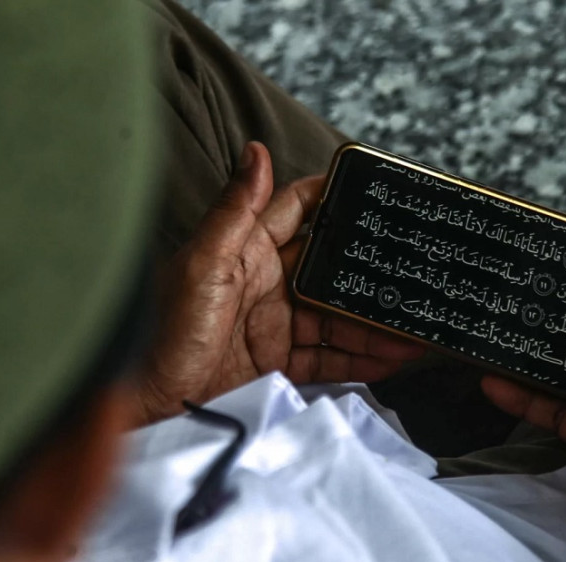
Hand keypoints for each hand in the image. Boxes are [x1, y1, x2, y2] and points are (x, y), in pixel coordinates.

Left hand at [136, 142, 424, 423]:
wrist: (153, 406)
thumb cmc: (168, 330)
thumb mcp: (204, 264)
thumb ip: (235, 211)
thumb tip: (255, 150)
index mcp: (247, 249)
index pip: (299, 211)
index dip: (334, 198)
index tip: (374, 191)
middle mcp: (268, 282)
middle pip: (330, 270)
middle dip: (368, 273)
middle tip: (409, 271)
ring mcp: (277, 323)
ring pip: (337, 316)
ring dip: (374, 322)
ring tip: (412, 326)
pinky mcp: (281, 361)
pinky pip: (330, 356)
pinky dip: (361, 358)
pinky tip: (391, 357)